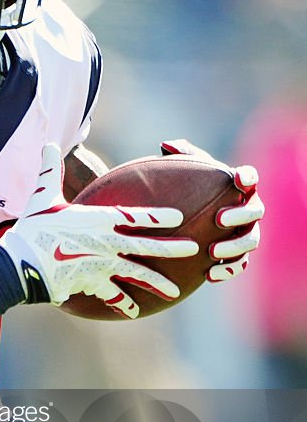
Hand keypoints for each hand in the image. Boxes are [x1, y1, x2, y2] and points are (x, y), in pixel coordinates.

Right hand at [0, 144, 198, 318]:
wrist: (20, 265)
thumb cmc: (32, 228)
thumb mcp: (42, 196)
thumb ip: (51, 171)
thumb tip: (49, 144)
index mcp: (98, 220)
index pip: (136, 217)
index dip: (159, 217)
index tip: (179, 217)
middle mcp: (106, 244)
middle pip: (146, 246)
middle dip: (172, 248)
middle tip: (194, 249)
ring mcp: (100, 266)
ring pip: (136, 275)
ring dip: (157, 283)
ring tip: (175, 292)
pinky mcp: (90, 284)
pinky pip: (111, 295)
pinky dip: (122, 304)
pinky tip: (134, 312)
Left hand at [161, 140, 263, 281]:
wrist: (185, 223)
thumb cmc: (186, 190)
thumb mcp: (182, 172)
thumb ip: (178, 157)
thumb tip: (166, 146)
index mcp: (238, 188)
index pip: (250, 178)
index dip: (247, 177)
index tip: (238, 179)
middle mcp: (247, 210)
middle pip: (255, 211)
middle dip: (240, 215)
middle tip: (219, 219)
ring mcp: (244, 234)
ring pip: (251, 240)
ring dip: (234, 246)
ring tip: (212, 251)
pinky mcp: (237, 257)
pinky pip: (239, 265)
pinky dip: (227, 271)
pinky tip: (209, 275)